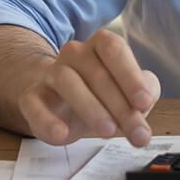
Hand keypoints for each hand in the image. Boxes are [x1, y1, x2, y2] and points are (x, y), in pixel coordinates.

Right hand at [17, 29, 160, 146]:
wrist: (58, 100)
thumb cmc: (101, 93)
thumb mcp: (129, 90)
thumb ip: (146, 90)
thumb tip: (147, 98)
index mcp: (101, 45)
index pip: (115, 50)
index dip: (130, 75)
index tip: (143, 102)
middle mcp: (75, 53)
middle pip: (98, 74)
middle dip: (121, 107)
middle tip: (137, 132)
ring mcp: (51, 73)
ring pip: (68, 82)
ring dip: (91, 109)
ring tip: (109, 131)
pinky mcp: (32, 97)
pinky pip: (34, 105)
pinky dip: (47, 120)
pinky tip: (62, 134)